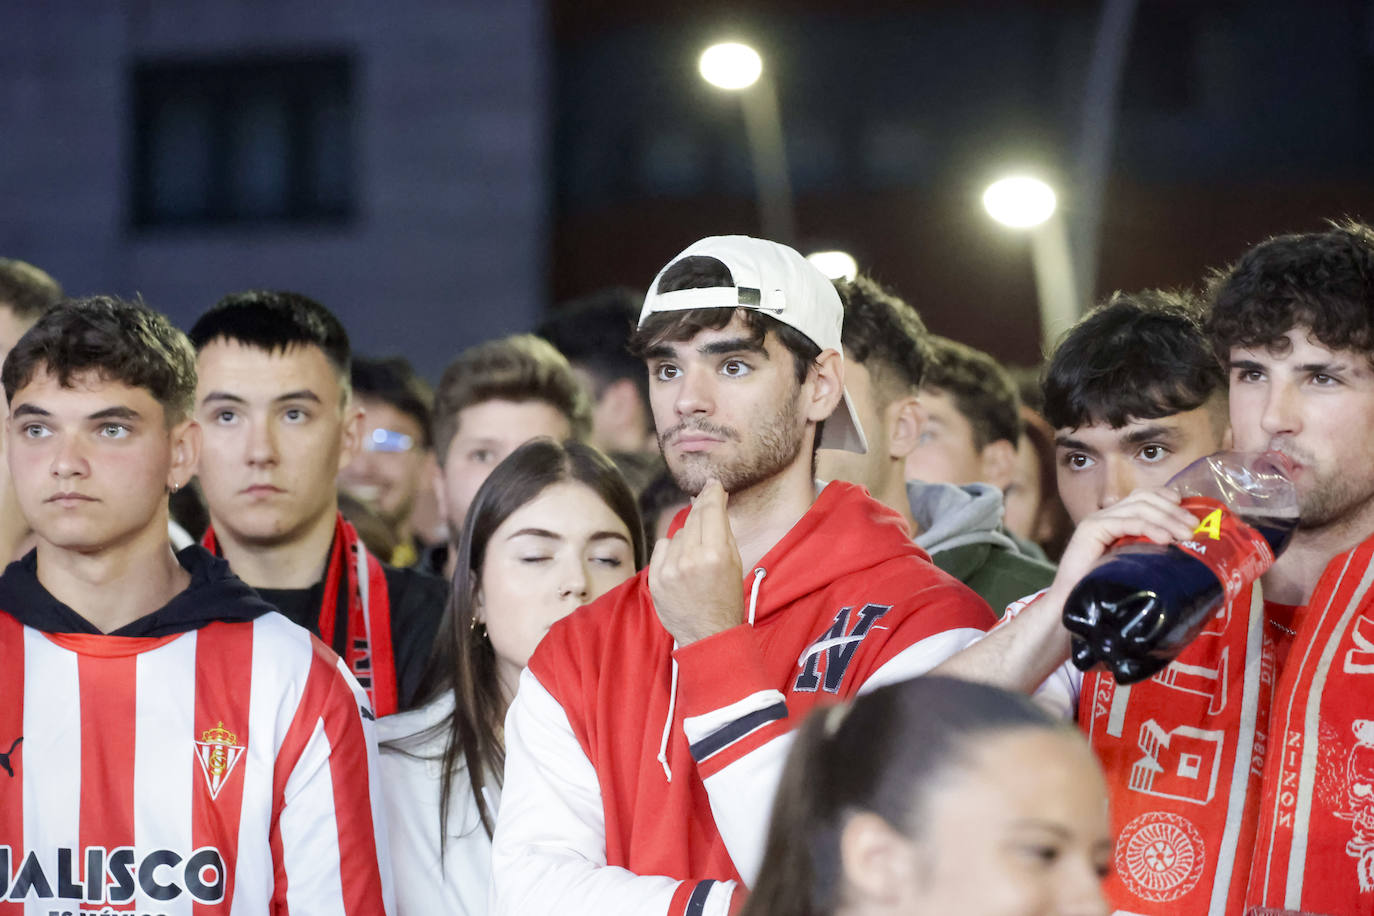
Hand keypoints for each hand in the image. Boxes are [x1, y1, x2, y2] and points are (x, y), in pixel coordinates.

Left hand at [648, 479, 744, 645]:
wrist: (708, 634)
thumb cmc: (726, 598)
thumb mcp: (734, 562)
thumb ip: (722, 530)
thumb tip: (714, 501)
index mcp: (715, 554)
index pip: (710, 511)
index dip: (712, 494)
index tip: (713, 485)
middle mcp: (689, 559)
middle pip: (693, 518)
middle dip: (702, 509)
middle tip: (707, 502)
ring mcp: (669, 569)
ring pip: (678, 533)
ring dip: (688, 536)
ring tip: (698, 554)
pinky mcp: (655, 578)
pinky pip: (662, 547)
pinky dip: (672, 550)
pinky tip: (682, 563)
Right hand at [1047, 487, 1198, 603]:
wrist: (1071, 602)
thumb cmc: (1103, 589)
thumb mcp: (1134, 563)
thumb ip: (1150, 549)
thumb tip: (1185, 547)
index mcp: (1114, 519)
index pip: (1143, 495)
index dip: (1167, 498)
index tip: (1190, 512)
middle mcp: (1105, 515)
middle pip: (1144, 497)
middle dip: (1173, 510)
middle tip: (1194, 528)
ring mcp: (1096, 520)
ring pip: (1139, 507)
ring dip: (1167, 519)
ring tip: (1185, 535)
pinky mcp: (1091, 529)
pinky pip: (1127, 522)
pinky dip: (1150, 528)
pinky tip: (1165, 540)